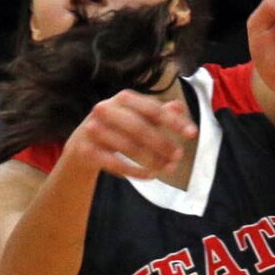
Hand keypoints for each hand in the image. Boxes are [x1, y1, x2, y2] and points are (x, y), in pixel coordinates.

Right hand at [65, 89, 197, 179]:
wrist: (81, 145)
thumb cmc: (116, 128)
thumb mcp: (136, 117)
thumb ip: (157, 112)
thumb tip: (179, 107)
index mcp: (122, 98)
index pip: (152, 109)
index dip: (173, 121)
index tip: (192, 134)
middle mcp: (106, 109)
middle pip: (140, 128)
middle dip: (162, 143)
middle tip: (179, 156)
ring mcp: (93, 130)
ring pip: (128, 146)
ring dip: (151, 159)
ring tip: (168, 168)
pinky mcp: (86, 150)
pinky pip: (114, 163)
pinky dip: (134, 171)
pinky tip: (150, 175)